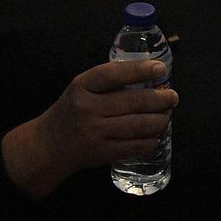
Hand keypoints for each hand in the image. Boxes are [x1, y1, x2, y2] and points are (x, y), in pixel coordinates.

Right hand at [2, 60, 178, 198]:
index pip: (113, 74)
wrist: (48, 145)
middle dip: (160, 99)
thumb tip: (150, 76)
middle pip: (133, 101)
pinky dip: (150, 141)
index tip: (160, 68)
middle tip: (172, 97)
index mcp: (81, 86)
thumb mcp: (81, 90)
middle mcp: (87, 108)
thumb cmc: (72, 111)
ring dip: (159, 121)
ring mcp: (94, 132)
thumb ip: (109, 82)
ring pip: (138, 125)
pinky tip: (155, 136)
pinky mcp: (101, 153)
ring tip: (165, 117)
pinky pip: (134, 146)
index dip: (139, 69)